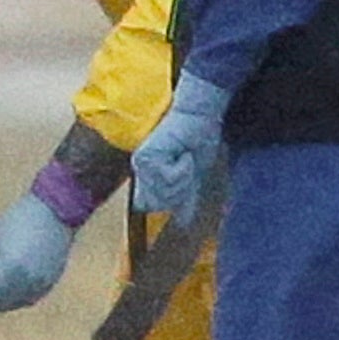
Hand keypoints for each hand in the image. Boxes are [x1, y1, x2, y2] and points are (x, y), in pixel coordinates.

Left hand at [0, 189, 81, 310]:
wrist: (53, 213)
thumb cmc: (19, 220)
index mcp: (7, 271)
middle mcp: (25, 284)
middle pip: (1, 306)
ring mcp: (40, 285)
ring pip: (18, 304)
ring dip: (6, 298)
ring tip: (1, 283)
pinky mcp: (52, 282)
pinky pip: (32, 297)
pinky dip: (22, 294)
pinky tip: (17, 281)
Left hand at [130, 72, 231, 229]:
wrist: (199, 116)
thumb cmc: (197, 140)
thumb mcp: (194, 175)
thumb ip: (185, 197)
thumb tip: (183, 223)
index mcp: (146, 176)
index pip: (148, 205)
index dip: (172, 200)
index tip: (188, 180)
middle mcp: (139, 170)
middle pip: (158, 203)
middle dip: (180, 189)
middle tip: (187, 165)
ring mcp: (140, 163)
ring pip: (164, 193)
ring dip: (183, 177)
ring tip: (185, 157)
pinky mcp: (146, 156)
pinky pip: (169, 178)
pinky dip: (183, 168)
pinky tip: (183, 152)